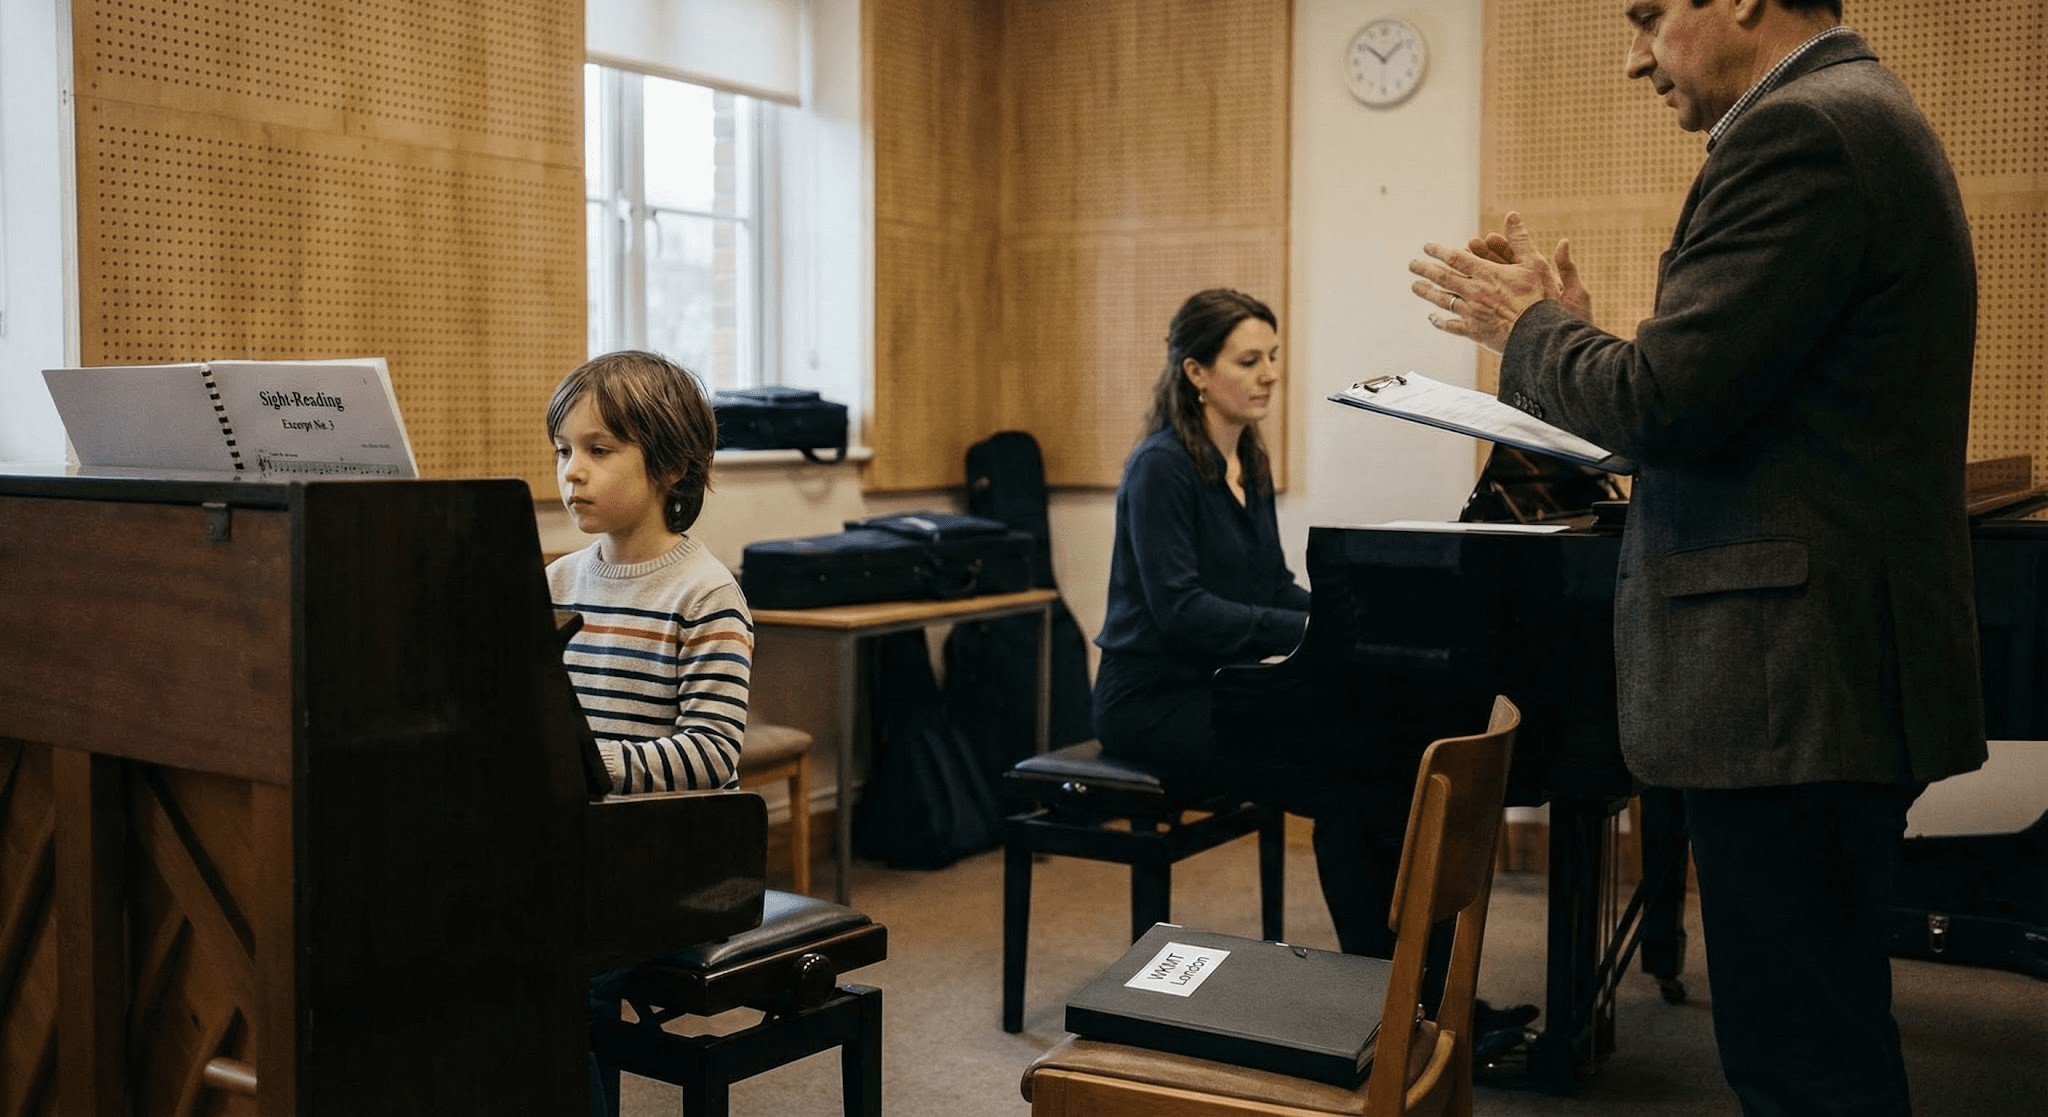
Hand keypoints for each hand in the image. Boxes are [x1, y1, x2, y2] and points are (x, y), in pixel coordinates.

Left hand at [1409, 212, 1586, 351]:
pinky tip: (1431, 318)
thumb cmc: (1540, 297)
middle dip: (1425, 269)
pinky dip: (1439, 321)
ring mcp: (1471, 312)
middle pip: (1442, 278)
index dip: (1439, 251)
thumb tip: (1512, 215)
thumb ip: (1520, 239)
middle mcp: (1474, 292)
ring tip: (1415, 286)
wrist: (1540, 333)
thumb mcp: (1535, 263)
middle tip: (1412, 265)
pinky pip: (1451, 325)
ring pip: (1442, 300)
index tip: (1427, 247)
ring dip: (1426, 292)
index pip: (1455, 258)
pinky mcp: (1474, 331)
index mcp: (1486, 274)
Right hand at [1468, 225, 1590, 320]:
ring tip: (1459, 266)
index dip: (1502, 247)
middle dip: (1482, 257)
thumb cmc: (1574, 321)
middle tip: (1470, 246)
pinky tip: (1458, 298)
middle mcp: (1521, 292)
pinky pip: (1483, 312)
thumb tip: (1564, 242)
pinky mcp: (1503, 325)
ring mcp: (1509, 307)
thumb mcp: (1574, 292)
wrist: (1567, 347)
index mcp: (1537, 280)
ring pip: (1487, 289)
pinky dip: (1469, 306)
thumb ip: (1567, 267)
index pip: (1515, 258)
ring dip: (1473, 277)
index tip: (1490, 237)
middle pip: (1497, 270)